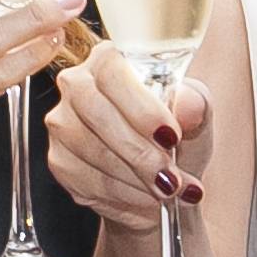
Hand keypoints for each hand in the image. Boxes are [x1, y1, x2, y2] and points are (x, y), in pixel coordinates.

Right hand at [44, 42, 213, 233]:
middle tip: (172, 178)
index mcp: (111, 60)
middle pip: (96, 112)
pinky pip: (86, 180)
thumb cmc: (177, 140)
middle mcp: (78, 84)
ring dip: (135, 178)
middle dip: (139, 152)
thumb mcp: (197, 119)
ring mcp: (63, 123)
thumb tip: (187, 104)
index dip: (141, 107)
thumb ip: (196, 106)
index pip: (112, 71)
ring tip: (168, 190)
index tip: (171, 137)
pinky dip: (122, 194)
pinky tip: (144, 196)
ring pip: (92, 150)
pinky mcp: (59, 160)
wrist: (162, 185)